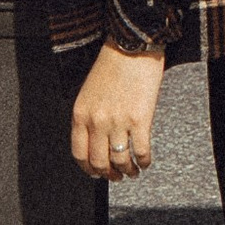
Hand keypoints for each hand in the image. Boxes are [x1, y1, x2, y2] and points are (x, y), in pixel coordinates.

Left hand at [71, 44, 165, 179]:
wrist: (132, 47)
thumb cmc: (112, 65)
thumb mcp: (88, 92)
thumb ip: (88, 117)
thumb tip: (96, 142)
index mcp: (81, 114)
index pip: (80, 153)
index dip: (89, 169)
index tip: (96, 173)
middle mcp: (97, 121)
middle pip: (100, 162)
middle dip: (109, 174)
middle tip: (116, 176)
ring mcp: (119, 122)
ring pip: (121, 161)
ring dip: (128, 171)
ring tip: (133, 171)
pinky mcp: (140, 120)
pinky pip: (141, 151)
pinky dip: (143, 162)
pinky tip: (145, 162)